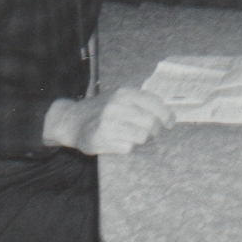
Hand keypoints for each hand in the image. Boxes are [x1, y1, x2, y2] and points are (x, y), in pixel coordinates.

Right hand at [43, 87, 174, 154]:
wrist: (72, 120)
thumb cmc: (102, 109)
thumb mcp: (120, 98)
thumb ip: (141, 102)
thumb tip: (169, 115)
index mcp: (124, 93)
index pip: (154, 103)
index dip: (166, 115)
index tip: (170, 124)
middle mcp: (116, 106)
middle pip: (151, 123)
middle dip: (154, 130)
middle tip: (151, 133)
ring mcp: (108, 122)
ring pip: (141, 136)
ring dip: (140, 139)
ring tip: (132, 136)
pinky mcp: (100, 139)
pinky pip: (127, 148)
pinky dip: (126, 146)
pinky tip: (117, 141)